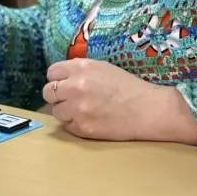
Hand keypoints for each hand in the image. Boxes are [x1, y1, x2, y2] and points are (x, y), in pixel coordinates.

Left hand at [41, 58, 162, 140]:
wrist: (148, 109)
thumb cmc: (128, 87)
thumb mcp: (102, 67)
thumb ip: (80, 69)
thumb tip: (62, 75)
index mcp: (81, 68)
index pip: (51, 73)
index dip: (57, 79)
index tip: (64, 84)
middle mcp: (76, 86)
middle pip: (48, 92)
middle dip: (57, 96)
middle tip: (70, 99)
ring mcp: (78, 109)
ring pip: (56, 112)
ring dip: (66, 112)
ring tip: (84, 111)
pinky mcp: (83, 128)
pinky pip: (68, 127)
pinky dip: (76, 125)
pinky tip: (91, 120)